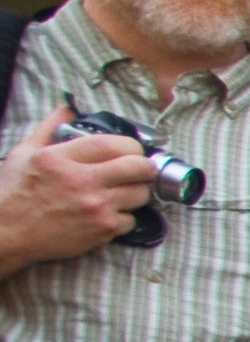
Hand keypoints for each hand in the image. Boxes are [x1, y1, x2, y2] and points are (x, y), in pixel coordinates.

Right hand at [0, 105, 155, 267]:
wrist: (7, 233)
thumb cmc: (14, 194)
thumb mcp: (24, 153)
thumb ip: (49, 128)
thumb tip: (67, 108)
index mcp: (61, 158)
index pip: (113, 143)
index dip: (130, 146)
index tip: (130, 150)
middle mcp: (82, 181)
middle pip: (139, 167)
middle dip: (144, 167)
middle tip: (138, 170)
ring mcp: (95, 206)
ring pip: (141, 194)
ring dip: (136, 192)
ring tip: (121, 192)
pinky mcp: (102, 229)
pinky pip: (131, 220)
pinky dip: (124, 217)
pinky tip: (108, 213)